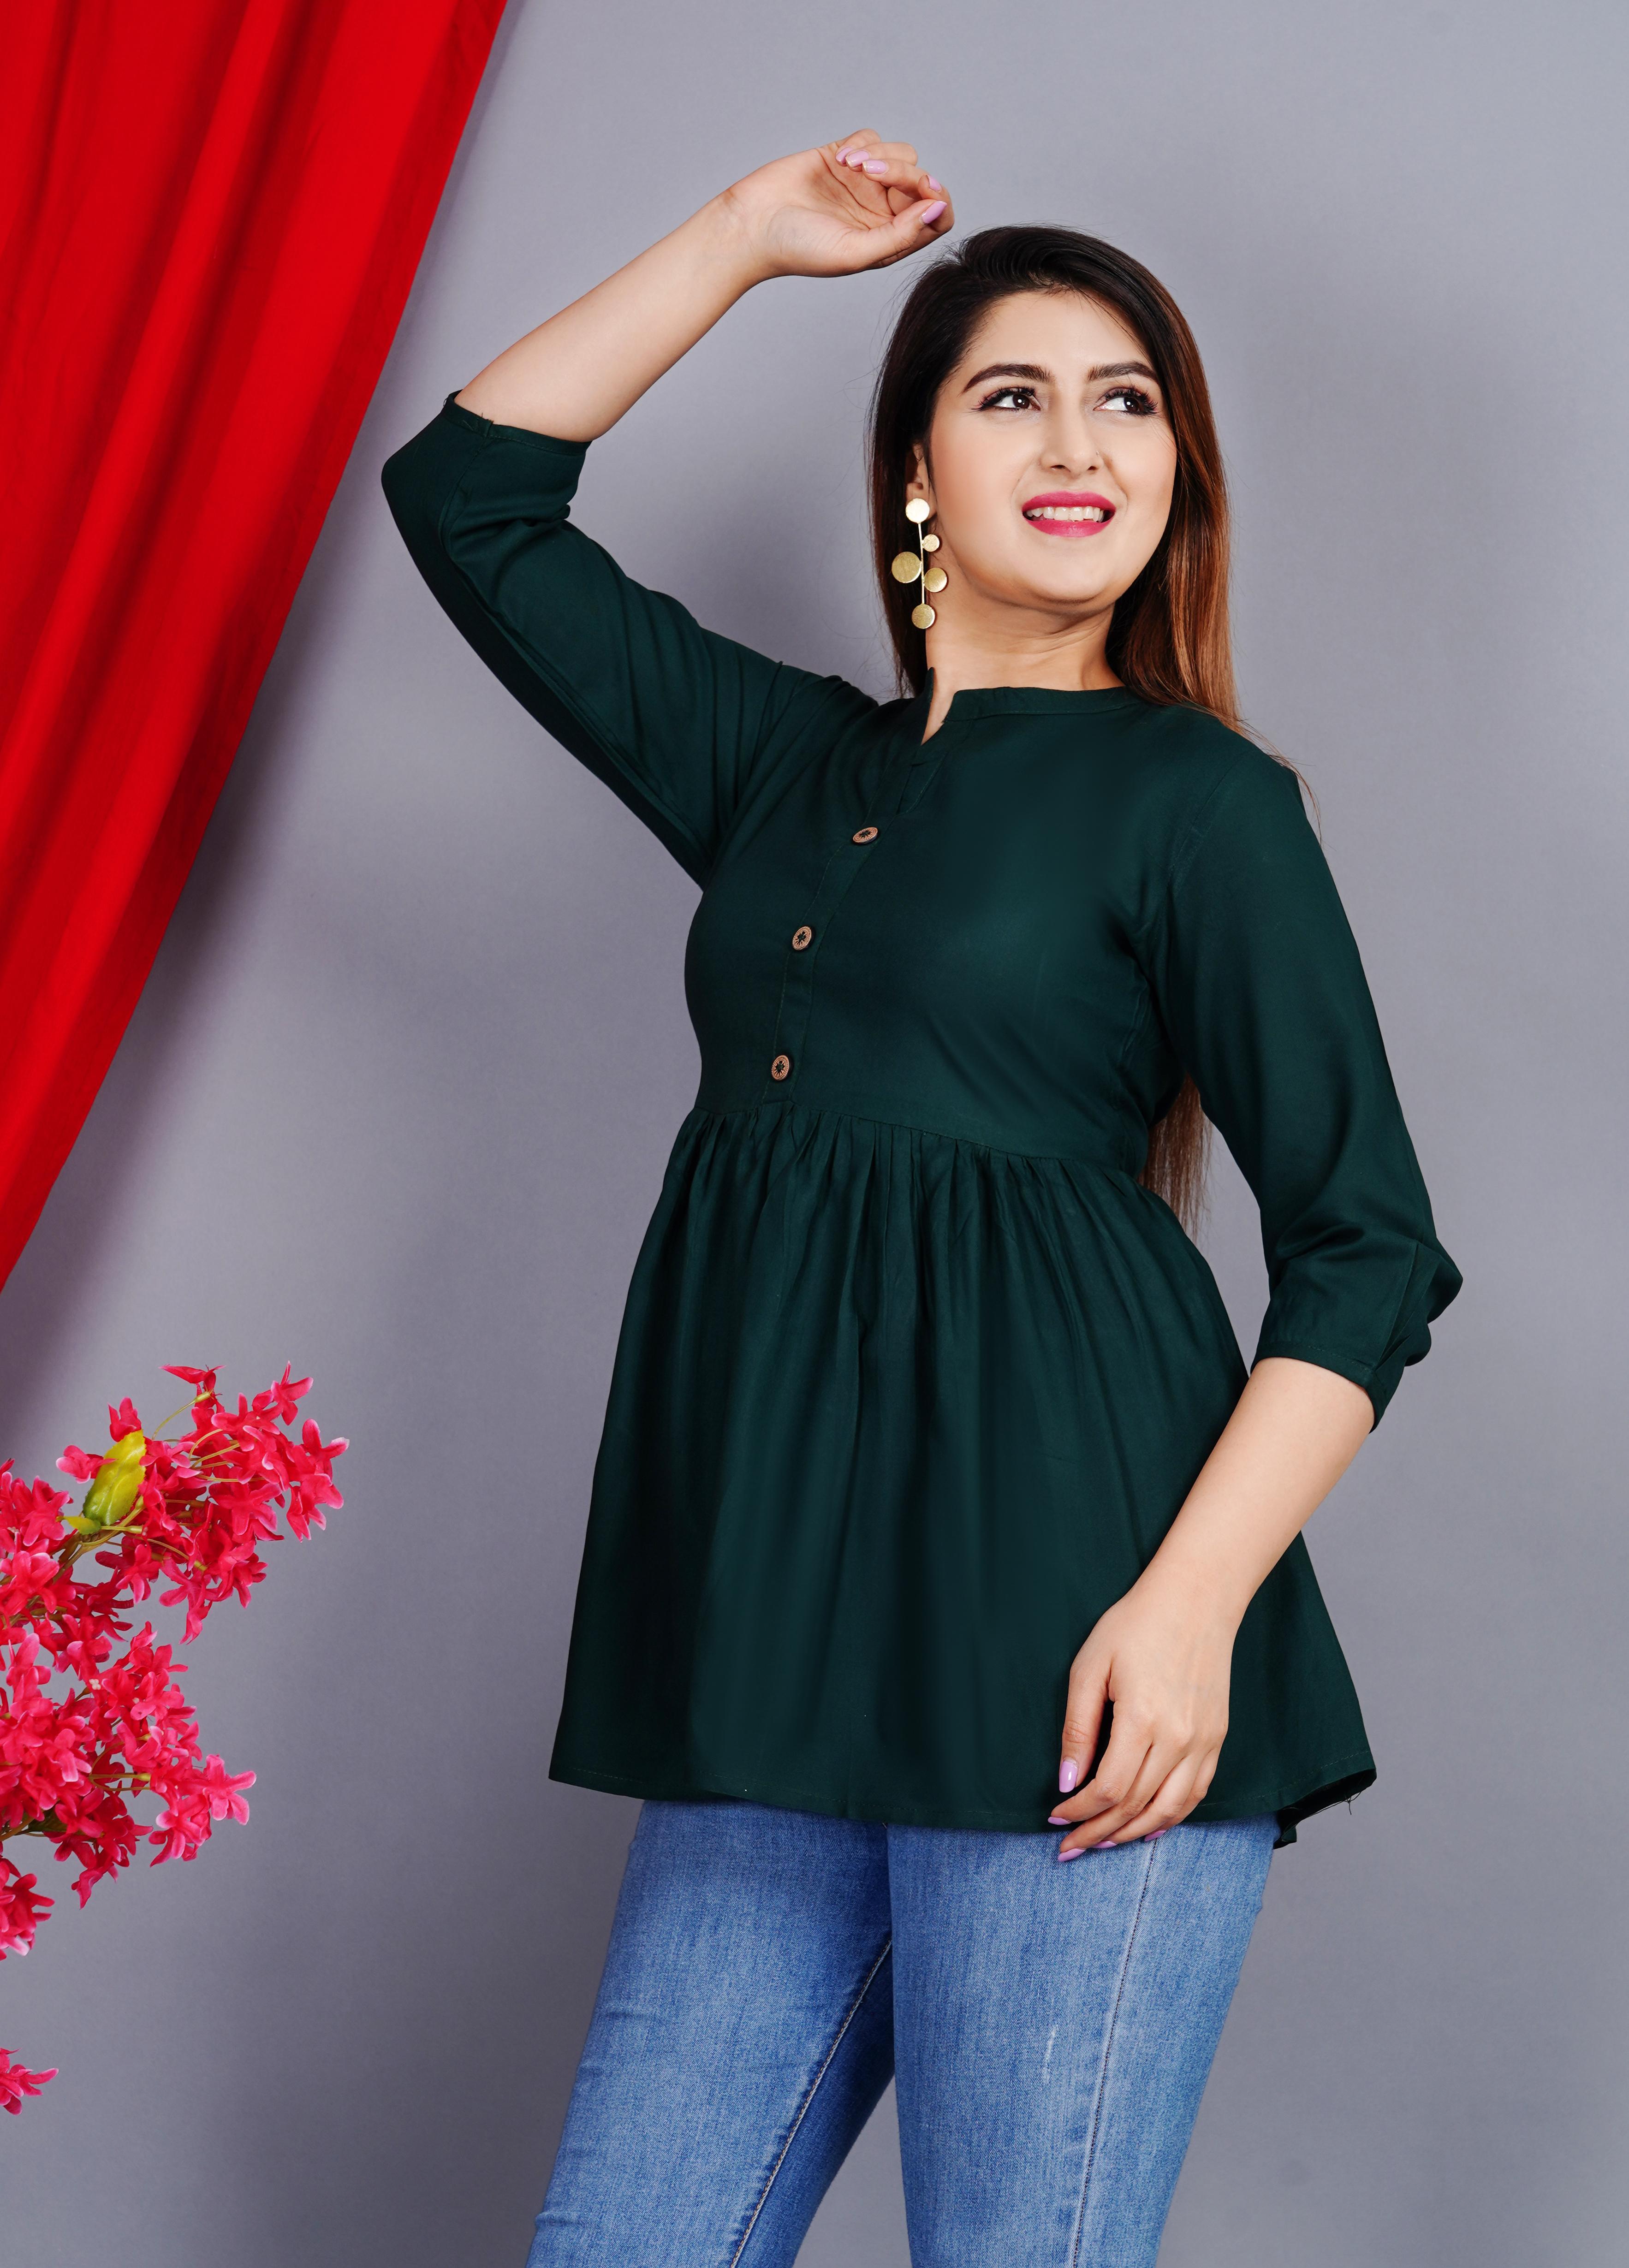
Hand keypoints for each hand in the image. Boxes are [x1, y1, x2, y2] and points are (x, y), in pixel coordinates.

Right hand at [720, 129, 951, 283]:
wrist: (753, 225)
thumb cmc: (800, 249)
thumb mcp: (855, 252)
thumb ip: (900, 235)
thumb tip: (936, 208)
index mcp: (890, 240)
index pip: (936, 216)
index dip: (937, 199)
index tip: (922, 189)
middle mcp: (881, 211)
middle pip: (920, 181)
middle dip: (903, 172)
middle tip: (870, 173)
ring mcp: (863, 184)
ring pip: (901, 154)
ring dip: (882, 154)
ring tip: (850, 167)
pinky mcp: (843, 158)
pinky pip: (872, 138)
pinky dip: (862, 143)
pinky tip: (840, 159)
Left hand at [1046, 1571, 1235, 1855]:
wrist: (1196, 1599)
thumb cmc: (1136, 1626)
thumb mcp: (1090, 1667)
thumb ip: (1078, 1727)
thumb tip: (1068, 1781)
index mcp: (1143, 1719)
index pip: (1108, 1789)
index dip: (1079, 1811)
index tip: (1055, 1818)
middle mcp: (1179, 1739)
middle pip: (1135, 1806)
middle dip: (1098, 1831)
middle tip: (1071, 1846)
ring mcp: (1204, 1742)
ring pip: (1169, 1810)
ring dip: (1133, 1834)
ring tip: (1103, 1843)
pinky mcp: (1218, 1738)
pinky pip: (1196, 1794)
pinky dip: (1172, 1817)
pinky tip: (1150, 1826)